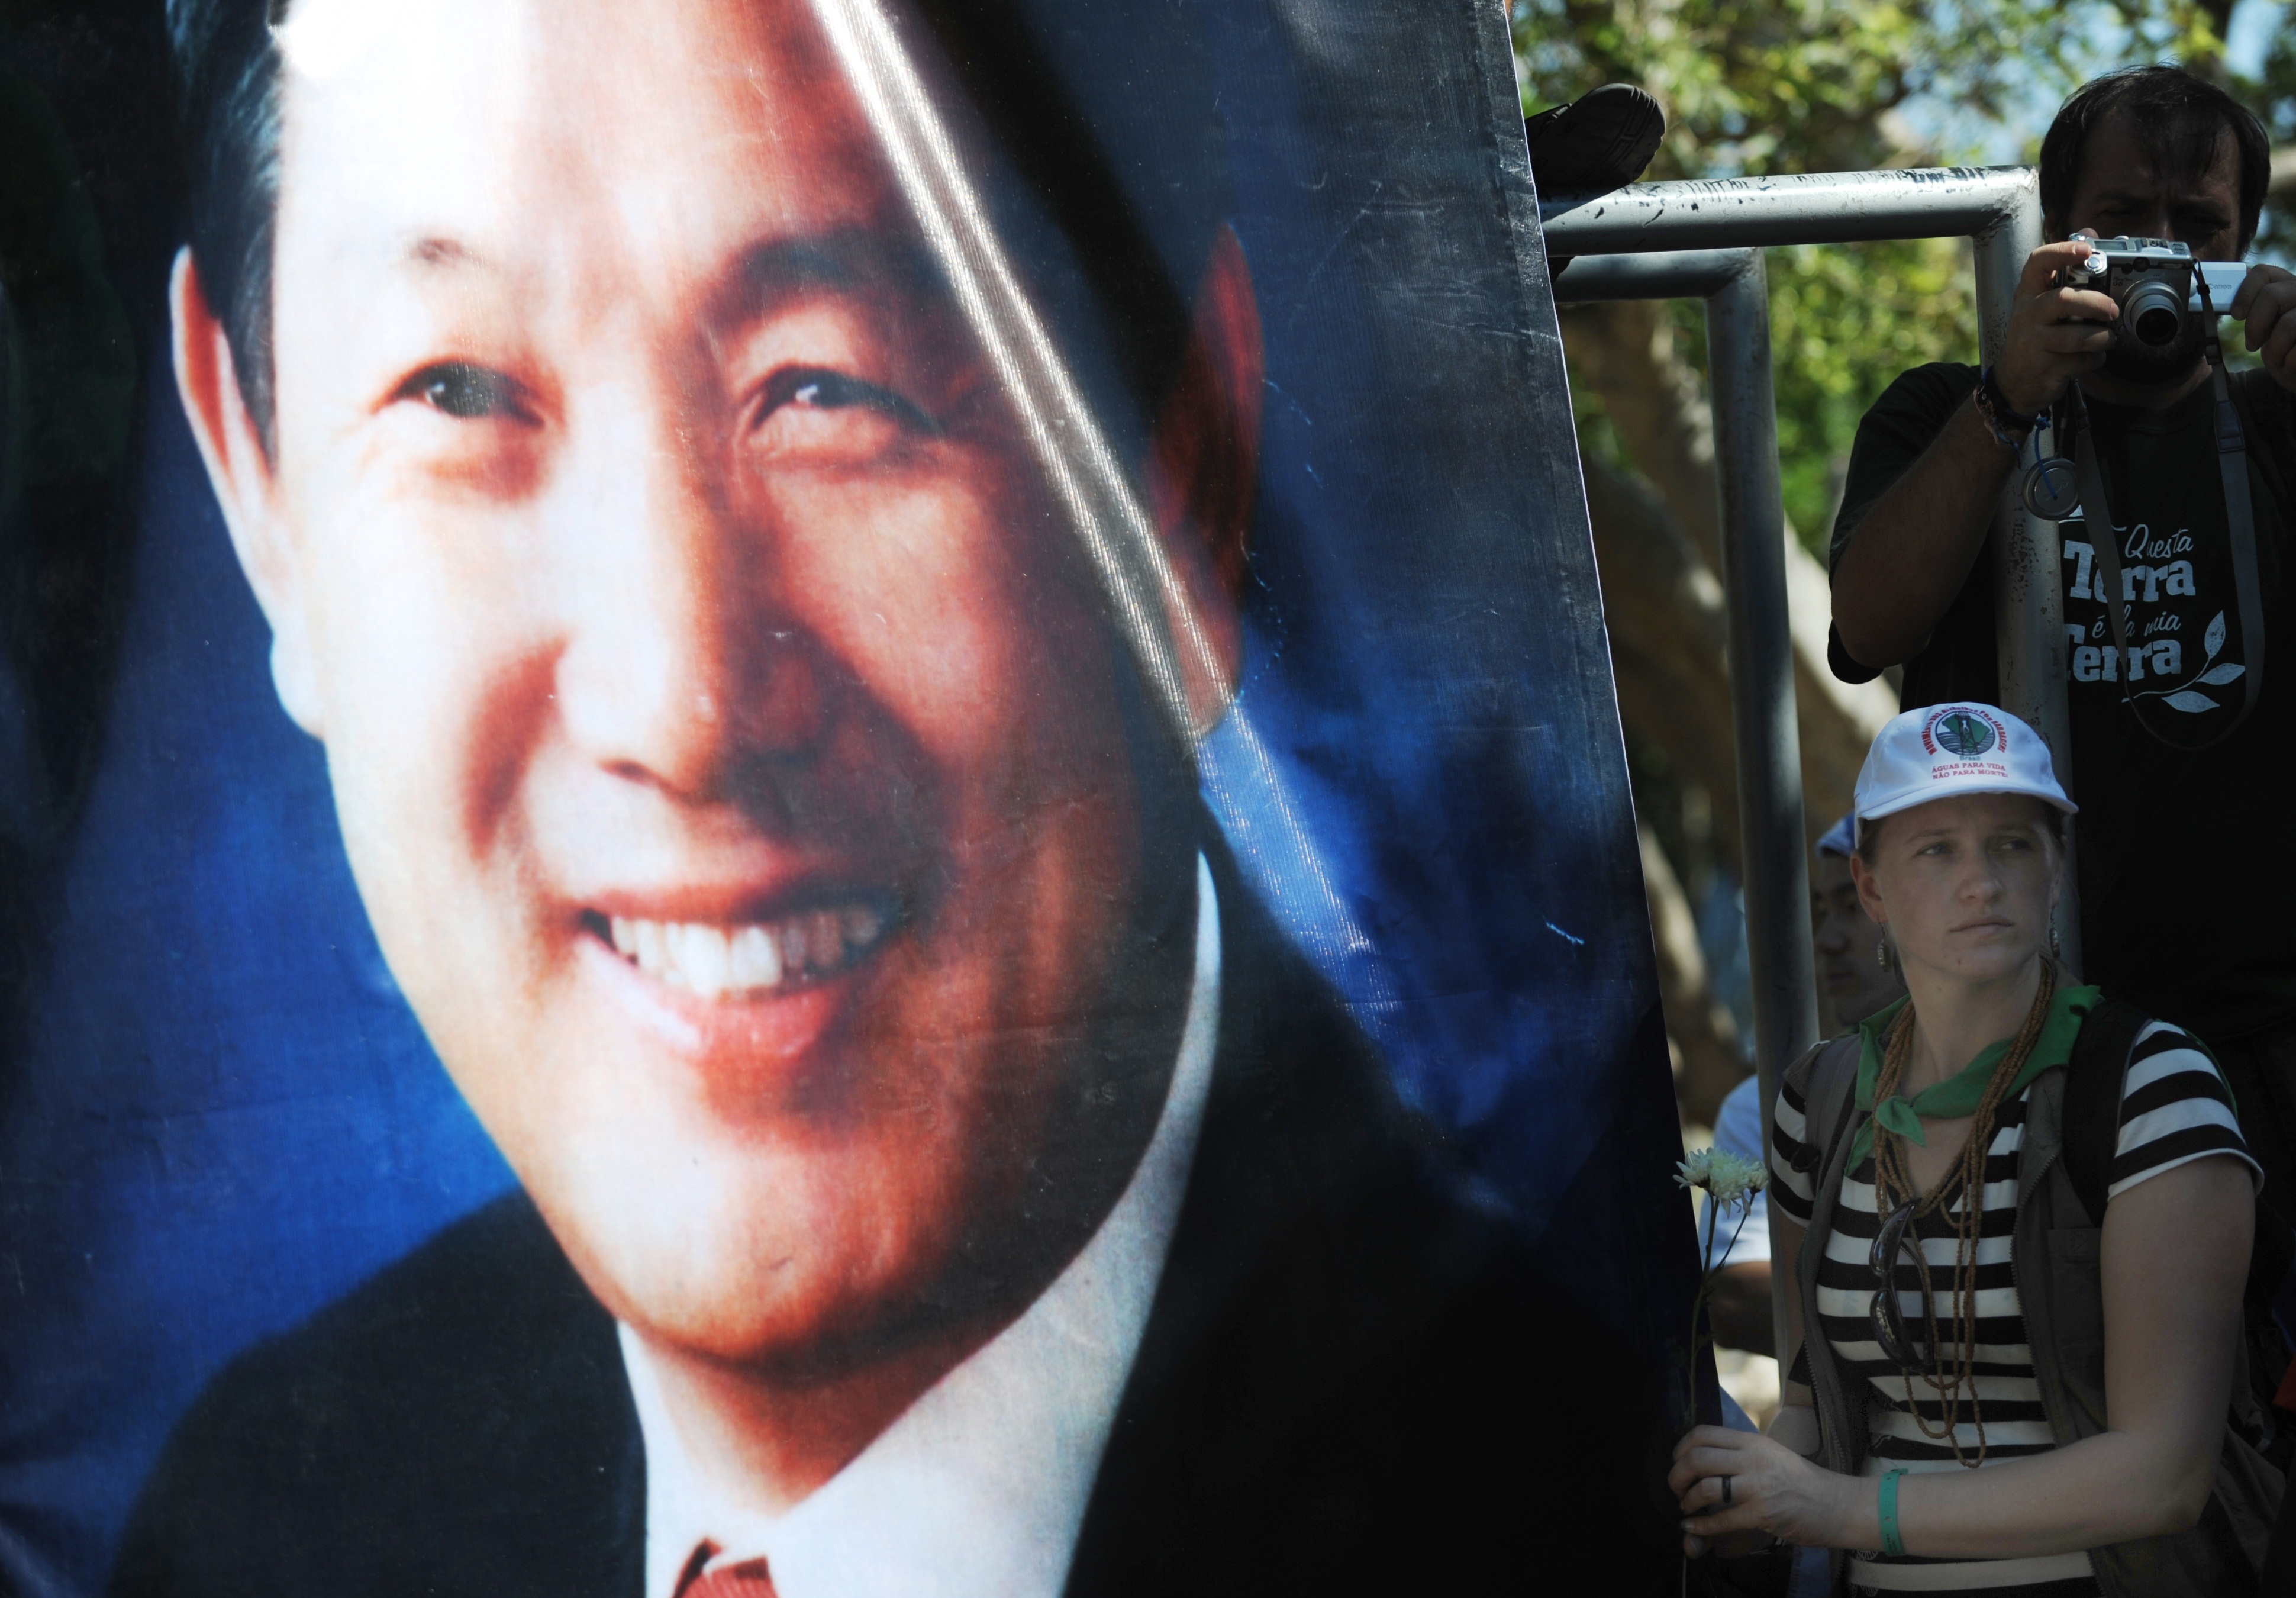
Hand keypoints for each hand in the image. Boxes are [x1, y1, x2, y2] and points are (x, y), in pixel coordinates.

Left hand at [1669, 1424, 1853, 1558]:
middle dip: (1676, 1475)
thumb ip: (1740, 1453)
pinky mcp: (1763, 1514)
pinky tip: (1693, 1526)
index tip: (1676, 1462)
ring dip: (1687, 1500)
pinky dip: (1701, 1525)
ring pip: (1704, 1487)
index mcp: (1752, 1441)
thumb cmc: (1802, 1481)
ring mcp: (1758, 1486)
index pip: (1702, 1433)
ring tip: (1686, 1508)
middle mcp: (1753, 1459)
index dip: (1680, 1448)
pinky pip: (1721, 1519)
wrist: (1837, 1505)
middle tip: (1675, 1488)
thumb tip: (1703, 1458)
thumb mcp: (1770, 1454)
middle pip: (1696, 1458)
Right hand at [1993, 236, 2117, 415]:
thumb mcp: (2043, 303)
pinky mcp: (2043, 366)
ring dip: (2101, 338)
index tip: (2086, 249)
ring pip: (2076, 336)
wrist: (2016, 381)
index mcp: (2029, 293)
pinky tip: (2091, 357)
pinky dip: (2093, 360)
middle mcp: (2027, 314)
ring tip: (2107, 338)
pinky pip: (2079, 360)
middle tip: (2112, 310)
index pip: (2037, 263)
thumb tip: (2090, 232)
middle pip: (2063, 300)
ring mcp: (2032, 341)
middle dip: (2095, 303)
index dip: (2062, 252)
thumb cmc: (2036, 336)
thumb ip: (2067, 271)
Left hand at [2230, 264, 2295, 393]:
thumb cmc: (2284, 349)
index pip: (2263, 272)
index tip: (2236, 315)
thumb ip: (2256, 312)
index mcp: (2290, 286)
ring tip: (2277, 358)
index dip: (2244, 292)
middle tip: (2252, 345)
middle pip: (2272, 295)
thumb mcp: (2268, 328)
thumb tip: (2230, 304)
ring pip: (2288, 324)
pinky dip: (2288, 363)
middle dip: (2255, 325)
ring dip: (2274, 349)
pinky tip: (2292, 366)